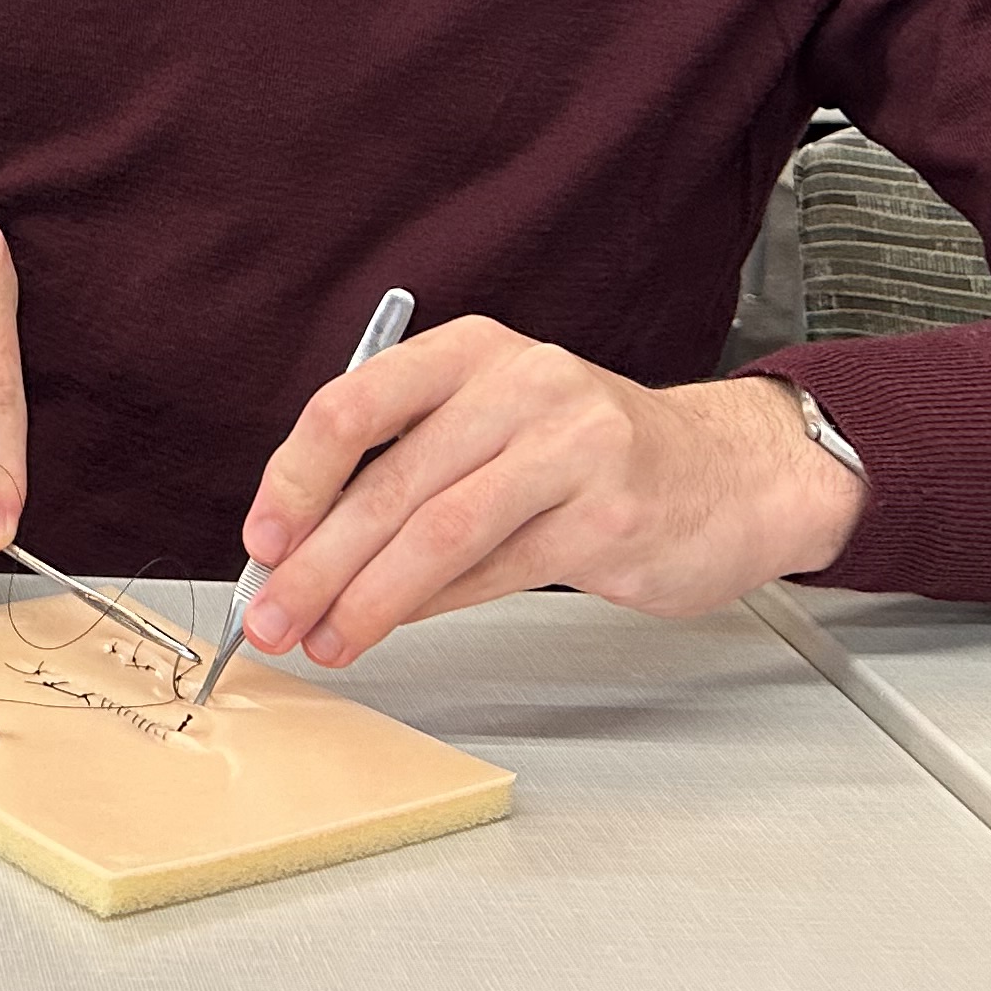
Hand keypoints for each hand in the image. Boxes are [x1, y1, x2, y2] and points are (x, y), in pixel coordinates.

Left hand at [232, 316, 866, 668]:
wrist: (730, 475)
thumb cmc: (589, 454)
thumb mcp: (492, 425)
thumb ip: (405, 466)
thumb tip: (300, 547)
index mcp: (472, 350)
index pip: (353, 404)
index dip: (294, 479)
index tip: (260, 542)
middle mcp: (522, 385)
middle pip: (390, 483)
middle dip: (317, 562)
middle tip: (272, 618)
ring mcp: (574, 448)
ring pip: (439, 534)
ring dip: (368, 599)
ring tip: (325, 640)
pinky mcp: (610, 518)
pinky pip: (497, 572)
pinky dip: (434, 608)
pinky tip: (396, 629)